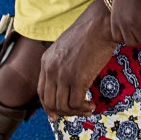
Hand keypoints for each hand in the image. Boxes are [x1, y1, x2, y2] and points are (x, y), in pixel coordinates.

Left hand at [37, 0, 116, 118]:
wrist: (100, 24)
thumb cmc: (88, 33)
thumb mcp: (65, 47)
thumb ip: (60, 62)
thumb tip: (66, 79)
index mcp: (46, 61)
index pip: (41, 91)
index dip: (48, 105)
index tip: (56, 114)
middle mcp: (50, 69)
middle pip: (49, 102)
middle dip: (63, 112)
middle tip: (77, 113)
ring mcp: (63, 75)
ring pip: (63, 106)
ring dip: (76, 112)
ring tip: (88, 108)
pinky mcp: (77, 79)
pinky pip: (76, 104)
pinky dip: (84, 108)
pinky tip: (92, 105)